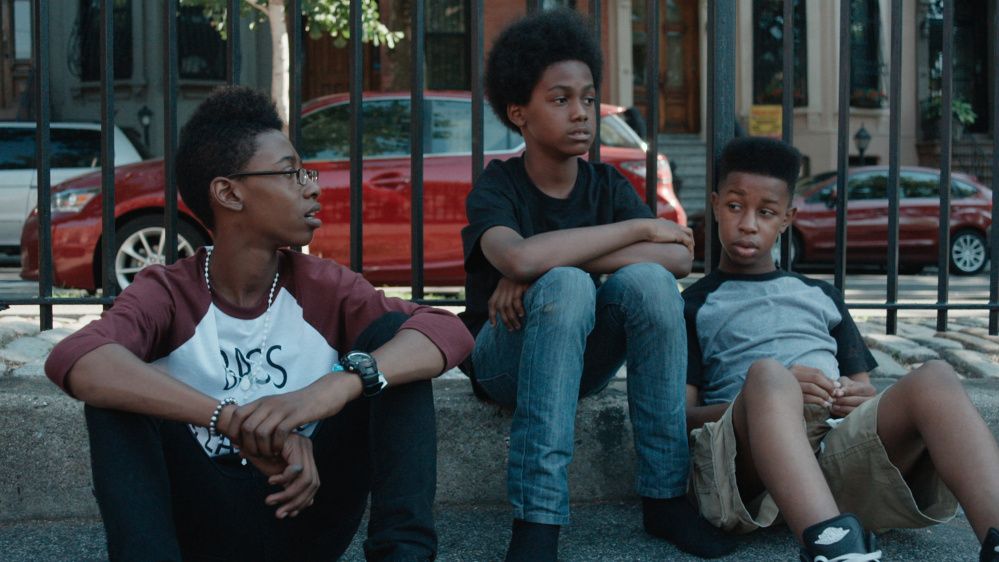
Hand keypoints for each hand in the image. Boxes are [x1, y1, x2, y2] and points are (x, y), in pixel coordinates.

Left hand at [225, 374, 358, 457]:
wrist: (323, 393)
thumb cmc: (299, 405)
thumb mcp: (276, 406)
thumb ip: (261, 417)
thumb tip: (242, 434)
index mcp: (262, 401)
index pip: (237, 415)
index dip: (234, 432)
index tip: (240, 445)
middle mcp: (269, 403)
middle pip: (246, 427)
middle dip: (248, 446)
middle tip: (256, 455)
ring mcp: (282, 409)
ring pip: (261, 432)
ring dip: (262, 449)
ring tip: (269, 455)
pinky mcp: (296, 415)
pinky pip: (279, 433)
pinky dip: (277, 446)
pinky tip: (281, 450)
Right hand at [241, 433, 319, 518]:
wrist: (245, 435)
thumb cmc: (261, 454)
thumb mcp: (278, 474)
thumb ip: (293, 486)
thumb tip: (311, 504)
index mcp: (306, 456)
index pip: (313, 484)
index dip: (303, 501)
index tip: (288, 514)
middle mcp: (308, 449)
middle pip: (312, 484)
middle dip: (296, 502)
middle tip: (279, 514)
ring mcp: (303, 445)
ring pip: (305, 479)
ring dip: (287, 495)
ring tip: (270, 501)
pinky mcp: (294, 443)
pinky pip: (296, 468)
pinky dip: (284, 479)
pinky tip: (270, 481)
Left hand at [488, 276, 528, 330]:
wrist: (527, 266)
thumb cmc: (520, 280)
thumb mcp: (509, 286)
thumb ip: (505, 296)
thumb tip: (504, 312)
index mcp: (499, 289)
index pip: (492, 303)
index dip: (491, 315)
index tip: (493, 326)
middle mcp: (502, 289)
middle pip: (500, 308)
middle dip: (505, 321)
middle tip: (511, 329)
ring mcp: (510, 288)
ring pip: (507, 306)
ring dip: (512, 318)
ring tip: (517, 326)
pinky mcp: (518, 287)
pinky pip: (516, 300)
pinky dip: (518, 309)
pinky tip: (522, 315)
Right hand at [645, 219, 693, 255]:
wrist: (643, 228)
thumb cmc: (641, 231)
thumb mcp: (645, 233)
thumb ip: (646, 236)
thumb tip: (640, 242)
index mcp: (665, 223)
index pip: (676, 227)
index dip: (679, 235)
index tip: (679, 244)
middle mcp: (672, 224)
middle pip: (686, 230)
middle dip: (689, 239)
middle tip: (688, 249)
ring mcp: (676, 228)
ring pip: (689, 235)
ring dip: (691, 245)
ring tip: (690, 255)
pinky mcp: (678, 234)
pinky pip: (689, 242)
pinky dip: (690, 249)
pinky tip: (689, 257)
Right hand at [790, 364, 840, 407]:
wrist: (776, 400)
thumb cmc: (794, 390)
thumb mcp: (804, 381)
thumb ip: (818, 381)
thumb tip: (837, 385)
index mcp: (796, 368)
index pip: (817, 372)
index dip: (829, 379)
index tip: (837, 387)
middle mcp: (792, 374)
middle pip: (816, 378)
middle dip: (828, 386)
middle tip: (834, 394)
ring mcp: (790, 384)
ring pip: (812, 387)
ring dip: (825, 395)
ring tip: (830, 400)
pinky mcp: (791, 395)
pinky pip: (808, 398)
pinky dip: (819, 401)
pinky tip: (824, 405)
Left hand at [828, 376, 875, 417]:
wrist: (852, 394)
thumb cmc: (848, 385)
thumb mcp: (846, 381)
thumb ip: (842, 384)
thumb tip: (837, 392)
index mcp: (870, 389)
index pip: (860, 390)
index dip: (848, 392)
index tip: (837, 393)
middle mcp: (872, 400)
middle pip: (859, 402)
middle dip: (845, 401)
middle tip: (833, 400)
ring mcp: (868, 410)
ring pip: (856, 410)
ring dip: (843, 408)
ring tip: (833, 405)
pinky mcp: (860, 416)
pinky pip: (851, 416)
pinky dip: (841, 413)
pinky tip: (833, 410)